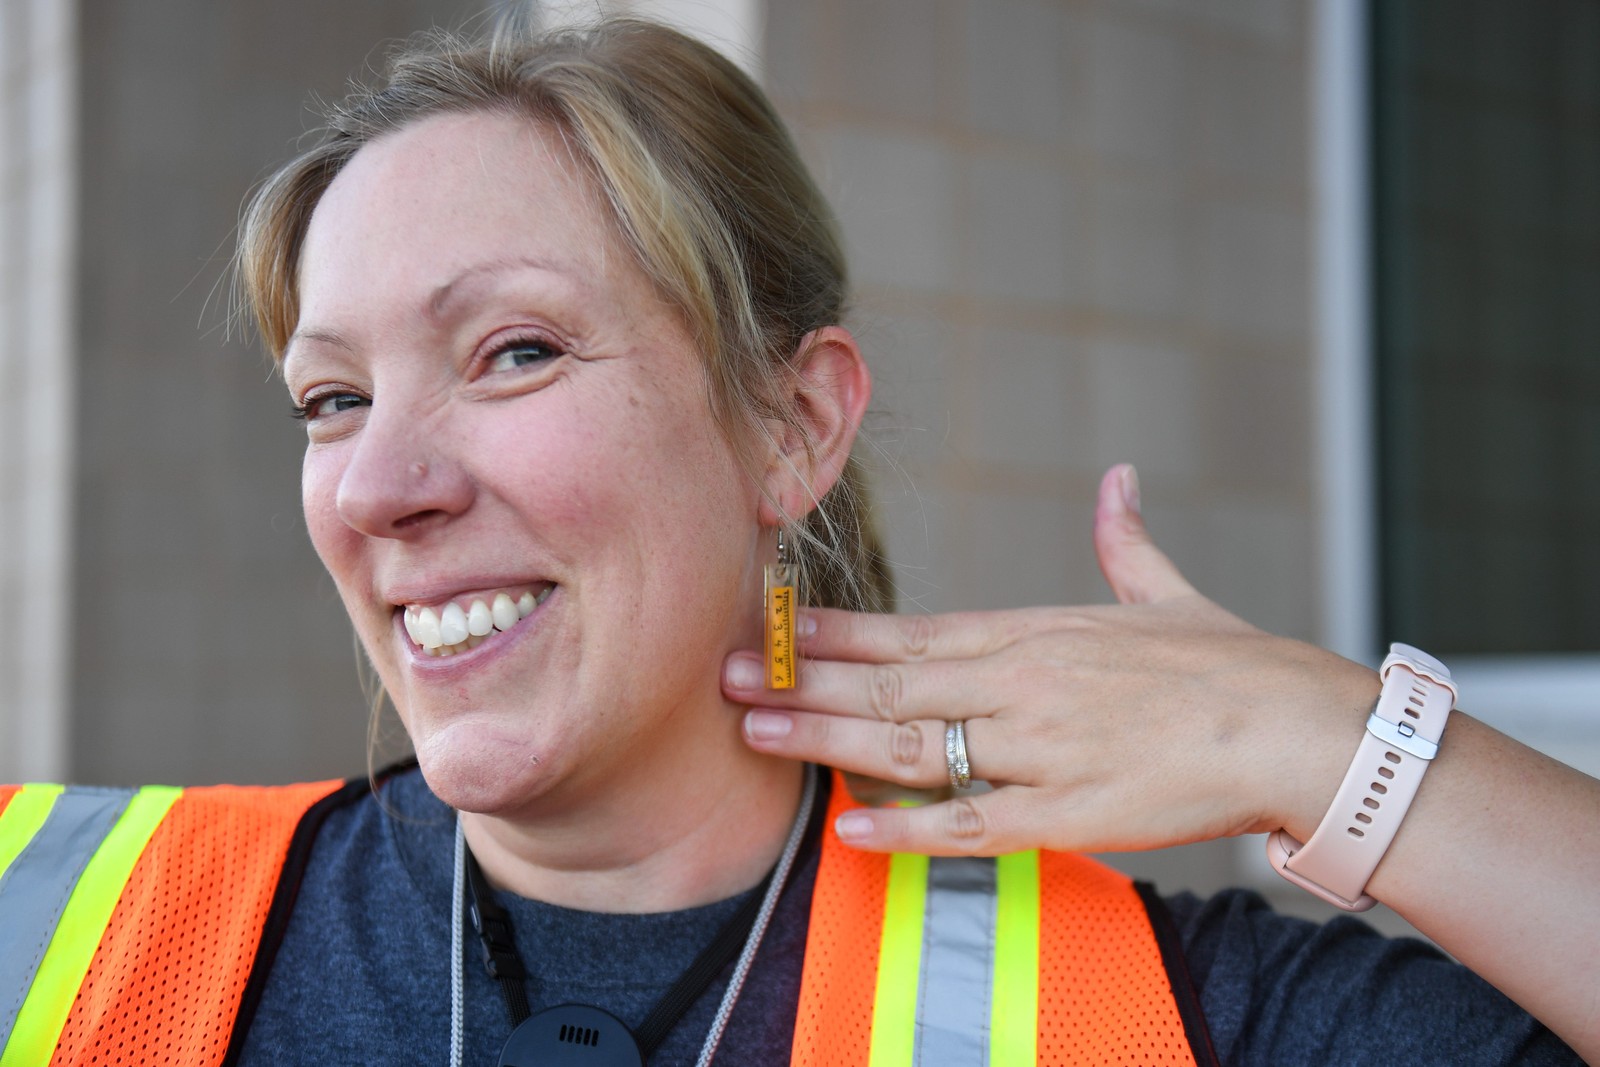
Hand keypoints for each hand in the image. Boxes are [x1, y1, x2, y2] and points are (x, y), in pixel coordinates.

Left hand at [724, 464, 1379, 854]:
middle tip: (722, 677)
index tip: (769, 625)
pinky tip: (848, 827)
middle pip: (887, 682)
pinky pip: (969, 825)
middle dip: (798, 680)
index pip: (909, 629)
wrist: (1293, 726)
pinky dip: (906, 827)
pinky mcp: (1066, 813)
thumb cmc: (1229, 663)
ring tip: (754, 731)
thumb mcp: (1165, 593)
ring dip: (824, 739)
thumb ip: (1123, 539)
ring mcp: (1037, 748)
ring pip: (910, 746)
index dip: (832, 631)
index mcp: (1033, 632)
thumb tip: (1117, 482)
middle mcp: (1020, 683)